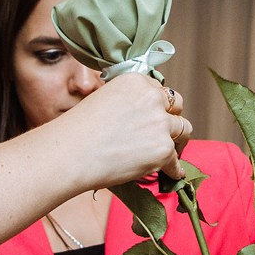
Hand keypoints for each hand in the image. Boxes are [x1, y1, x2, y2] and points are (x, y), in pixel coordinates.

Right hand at [53, 74, 192, 187]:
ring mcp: (160, 124)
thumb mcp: (102, 100)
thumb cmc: (78, 131)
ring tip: (172, 153)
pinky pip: (176, 161)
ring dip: (177, 142)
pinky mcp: (162, 149)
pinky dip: (174, 169)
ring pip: (183, 130)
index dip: (158, 106)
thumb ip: (126, 103)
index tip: (155, 117)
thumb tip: (138, 119)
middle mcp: (152, 98)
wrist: (70, 154)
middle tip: (168, 134)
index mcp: (136, 82)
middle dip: (173, 119)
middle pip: (177, 106)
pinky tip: (172, 173)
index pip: (159, 90)